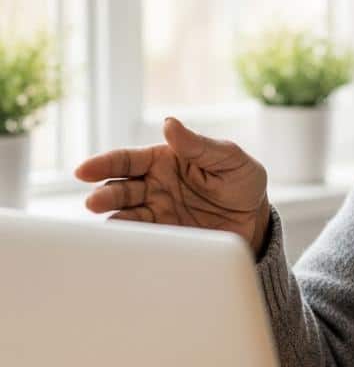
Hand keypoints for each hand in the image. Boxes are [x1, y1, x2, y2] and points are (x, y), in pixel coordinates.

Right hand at [73, 116, 270, 257]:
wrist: (256, 220)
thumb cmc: (242, 181)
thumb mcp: (228, 158)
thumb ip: (199, 145)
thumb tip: (169, 124)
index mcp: (164, 161)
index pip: (128, 160)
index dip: (104, 164)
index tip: (84, 171)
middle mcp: (153, 186)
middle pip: (120, 189)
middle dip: (104, 195)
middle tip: (94, 202)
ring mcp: (157, 212)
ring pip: (126, 214)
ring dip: (113, 219)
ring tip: (108, 223)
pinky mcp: (166, 237)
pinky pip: (144, 238)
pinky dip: (131, 240)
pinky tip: (125, 242)